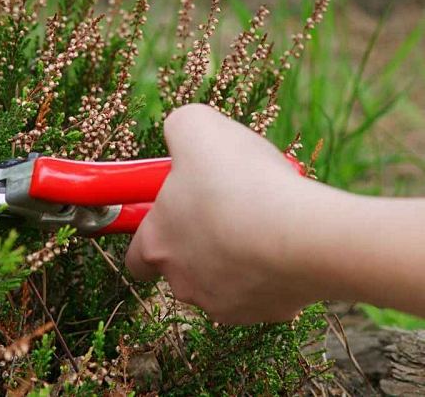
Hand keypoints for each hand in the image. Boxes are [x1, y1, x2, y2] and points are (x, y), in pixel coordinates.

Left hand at [125, 104, 317, 323]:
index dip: (154, 229)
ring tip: (263, 219)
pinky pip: (266, 290)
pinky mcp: (269, 314)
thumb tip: (180, 134)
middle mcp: (183, 282)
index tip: (174, 208)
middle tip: (227, 205)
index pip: (136, 255)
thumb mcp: (195, 127)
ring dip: (238, 254)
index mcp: (157, 244)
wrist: (306, 235)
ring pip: (225, 279)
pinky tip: (288, 241)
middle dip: (201, 239)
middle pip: (183, 265)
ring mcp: (225, 304)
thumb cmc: (240, 181)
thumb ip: (178, 129)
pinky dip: (273, 269)